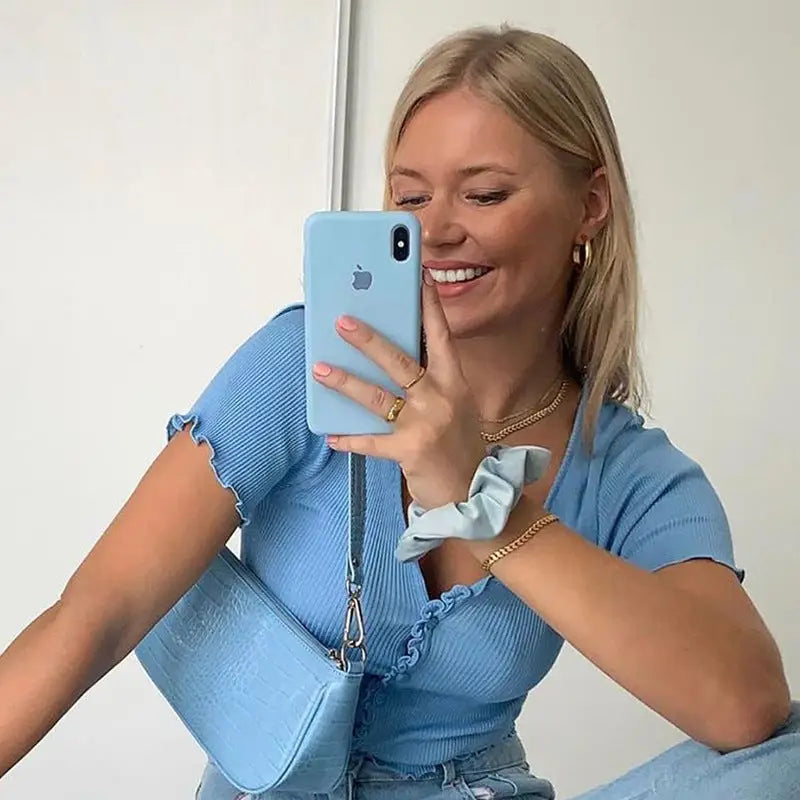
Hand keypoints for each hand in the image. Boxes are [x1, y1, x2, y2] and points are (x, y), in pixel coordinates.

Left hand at [311, 277, 485, 510]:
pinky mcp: (411, 451)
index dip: (429, 307)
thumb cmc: (458, 442)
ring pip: (378, 398)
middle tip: (342, 321)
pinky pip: (372, 442)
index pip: (441, 337)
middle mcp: (442, 398)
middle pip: (400, 362)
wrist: (473, 490)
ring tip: (320, 368)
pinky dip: (350, 439)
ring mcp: (426, 424)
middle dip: (369, 340)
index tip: (418, 277)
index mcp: (454, 382)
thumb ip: (428, 380)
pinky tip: (331, 435)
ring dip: (346, 382)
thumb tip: (385, 356)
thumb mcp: (454, 404)